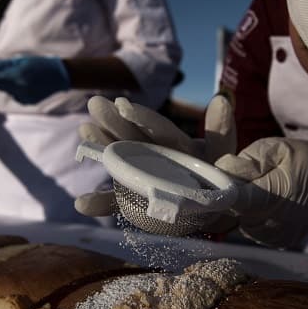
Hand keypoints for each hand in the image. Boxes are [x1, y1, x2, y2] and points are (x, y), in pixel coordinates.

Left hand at [0, 55, 69, 104]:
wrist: (61, 76)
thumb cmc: (40, 64)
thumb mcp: (21, 61)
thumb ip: (3, 66)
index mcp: (17, 76)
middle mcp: (19, 89)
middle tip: (6, 71)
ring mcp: (24, 98)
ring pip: (8, 91)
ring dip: (10, 85)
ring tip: (23, 77)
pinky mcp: (29, 102)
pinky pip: (17, 95)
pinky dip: (18, 90)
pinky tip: (30, 84)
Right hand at [73, 94, 236, 217]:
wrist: (221, 207)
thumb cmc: (224, 177)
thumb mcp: (225, 155)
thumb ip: (222, 135)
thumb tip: (221, 101)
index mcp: (179, 145)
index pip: (160, 130)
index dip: (143, 118)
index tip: (124, 105)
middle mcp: (158, 155)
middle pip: (135, 138)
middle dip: (115, 122)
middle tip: (95, 104)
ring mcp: (146, 176)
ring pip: (121, 161)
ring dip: (103, 147)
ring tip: (84, 130)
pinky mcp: (139, 200)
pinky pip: (119, 202)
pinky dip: (102, 203)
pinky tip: (82, 204)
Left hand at [214, 138, 307, 248]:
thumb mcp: (281, 148)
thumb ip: (250, 159)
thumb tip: (223, 168)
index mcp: (274, 197)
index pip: (234, 200)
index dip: (216, 190)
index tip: (207, 180)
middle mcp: (271, 224)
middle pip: (230, 210)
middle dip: (226, 193)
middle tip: (238, 176)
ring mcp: (272, 237)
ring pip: (237, 220)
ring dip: (239, 205)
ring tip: (256, 188)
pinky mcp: (273, 242)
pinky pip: (249, 227)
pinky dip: (249, 214)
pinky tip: (263, 202)